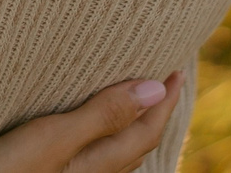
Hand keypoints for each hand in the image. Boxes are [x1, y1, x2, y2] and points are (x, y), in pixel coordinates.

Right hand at [0, 73, 181, 172]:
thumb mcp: (52, 138)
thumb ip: (102, 114)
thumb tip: (157, 89)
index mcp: (97, 163)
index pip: (146, 128)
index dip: (164, 98)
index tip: (178, 66)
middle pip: (135, 143)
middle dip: (152, 111)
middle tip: (162, 79)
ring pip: (113, 152)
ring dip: (128, 123)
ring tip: (131, 98)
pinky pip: (91, 155)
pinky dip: (102, 135)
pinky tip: (84, 129)